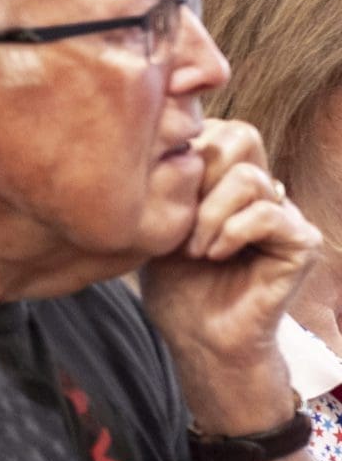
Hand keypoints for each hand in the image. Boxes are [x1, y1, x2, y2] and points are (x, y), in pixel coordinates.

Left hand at [142, 119, 324, 431]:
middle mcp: (263, 186)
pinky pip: (269, 214)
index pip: (216, 125)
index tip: (160, 197)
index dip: (182, 154)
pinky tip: (211, 255)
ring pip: (250, 178)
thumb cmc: (171, 279)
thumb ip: (169, 174)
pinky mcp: (303, 242)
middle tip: (177, 222)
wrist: (196, 334)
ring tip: (192, 249)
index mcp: (228, 173)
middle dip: (197, 177)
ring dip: (208, 215)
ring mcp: (286, 211)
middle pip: (240, 136)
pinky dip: (231, 232)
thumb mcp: (157, 217)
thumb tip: (162, 131)